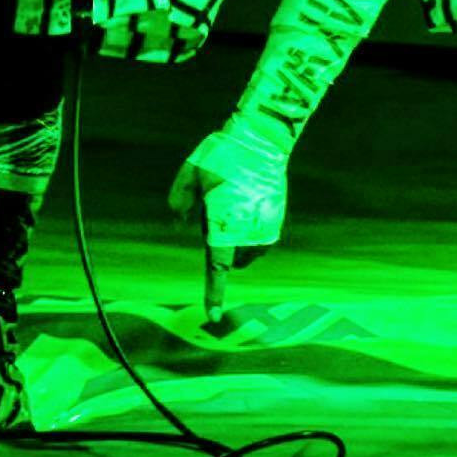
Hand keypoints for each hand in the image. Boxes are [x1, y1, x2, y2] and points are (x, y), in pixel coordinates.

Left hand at [167, 142, 281, 323]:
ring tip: (233, 206)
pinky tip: (247, 204)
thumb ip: (179, 200)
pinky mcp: (277, 218)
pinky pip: (262, 238)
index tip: (213, 316)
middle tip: (216, 210)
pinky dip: (252, 231)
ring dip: (238, 243)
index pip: (216, 269)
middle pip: (231, 259)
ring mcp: (265, 226)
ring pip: (249, 252)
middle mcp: (247, 232)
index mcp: (223, 225)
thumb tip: (179, 222)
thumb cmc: (222, 156)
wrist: (262, 140)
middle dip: (222, 249)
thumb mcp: (190, 173)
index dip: (214, 294)